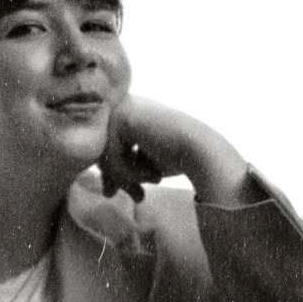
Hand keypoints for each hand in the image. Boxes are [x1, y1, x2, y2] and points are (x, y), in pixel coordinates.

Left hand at [100, 95, 251, 206]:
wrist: (200, 150)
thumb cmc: (177, 158)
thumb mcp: (142, 167)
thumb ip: (123, 173)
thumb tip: (105, 190)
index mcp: (127, 111)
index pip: (106, 146)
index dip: (111, 173)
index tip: (114, 194)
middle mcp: (122, 104)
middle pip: (102, 148)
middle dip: (113, 178)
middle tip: (125, 197)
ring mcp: (120, 108)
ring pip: (105, 153)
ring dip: (124, 178)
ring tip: (142, 191)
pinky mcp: (122, 118)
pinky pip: (112, 154)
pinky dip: (130, 172)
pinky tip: (153, 174)